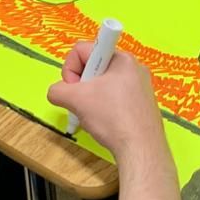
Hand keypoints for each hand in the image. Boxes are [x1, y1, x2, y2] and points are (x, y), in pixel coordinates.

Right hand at [46, 42, 166, 155]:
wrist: (141, 149)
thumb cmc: (111, 117)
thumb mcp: (75, 100)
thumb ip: (57, 90)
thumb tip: (57, 93)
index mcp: (121, 58)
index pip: (82, 50)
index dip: (71, 69)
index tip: (74, 90)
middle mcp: (134, 67)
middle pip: (93, 66)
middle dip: (81, 85)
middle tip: (82, 104)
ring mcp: (140, 86)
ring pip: (103, 83)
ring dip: (91, 97)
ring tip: (94, 115)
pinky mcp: (142, 103)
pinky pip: (114, 96)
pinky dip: (104, 106)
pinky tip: (106, 122)